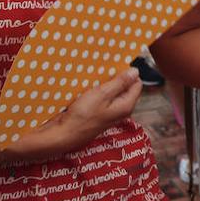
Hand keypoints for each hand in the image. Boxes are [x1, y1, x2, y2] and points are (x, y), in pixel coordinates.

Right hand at [11, 68, 141, 159]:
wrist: (63, 134)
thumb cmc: (82, 116)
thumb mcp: (102, 95)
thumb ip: (120, 83)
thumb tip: (135, 72)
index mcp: (126, 106)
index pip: (137, 84)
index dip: (128, 73)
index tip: (117, 66)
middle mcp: (120, 110)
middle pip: (125, 88)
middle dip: (116, 78)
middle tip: (105, 70)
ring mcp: (109, 113)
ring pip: (112, 93)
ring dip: (105, 84)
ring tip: (95, 77)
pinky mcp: (98, 114)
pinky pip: (102, 99)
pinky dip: (97, 91)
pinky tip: (88, 87)